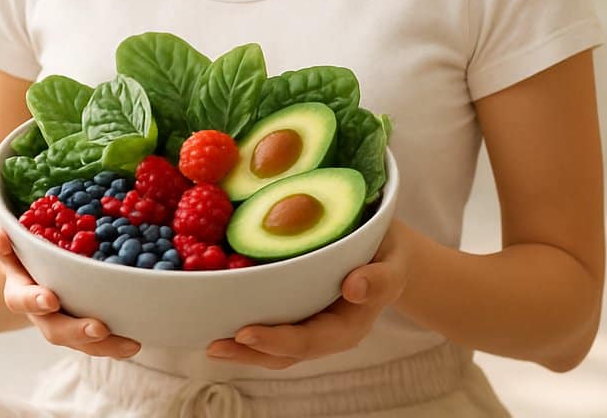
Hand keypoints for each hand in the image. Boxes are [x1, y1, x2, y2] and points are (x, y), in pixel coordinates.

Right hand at [0, 230, 141, 358]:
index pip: (22, 300)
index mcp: (21, 293)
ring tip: (131, 345)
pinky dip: (117, 344)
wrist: (29, 271)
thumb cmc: (22, 253)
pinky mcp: (84, 328)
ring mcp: (64, 323)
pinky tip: (138, 340)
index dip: (35, 300)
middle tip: (99, 329)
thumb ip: (0, 245)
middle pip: (56, 330)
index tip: (51, 298)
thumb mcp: (8, 248)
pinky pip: (100, 342)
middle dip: (77, 331)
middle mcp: (42, 314)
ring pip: (82, 342)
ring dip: (105, 346)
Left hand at [205, 219, 411, 369]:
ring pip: (275, 349)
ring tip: (211, 343)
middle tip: (215, 344)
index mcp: (349, 327)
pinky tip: (221, 322)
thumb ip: (381, 278)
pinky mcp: (299, 315)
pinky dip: (247, 332)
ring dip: (243, 350)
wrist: (389, 254)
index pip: (310, 340)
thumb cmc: (389, 255)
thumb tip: (354, 287)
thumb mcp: (395, 263)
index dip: (277, 341)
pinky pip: (273, 327)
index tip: (247, 333)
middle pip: (286, 353)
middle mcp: (327, 334)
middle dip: (250, 352)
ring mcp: (311, 327)